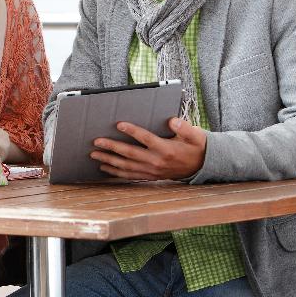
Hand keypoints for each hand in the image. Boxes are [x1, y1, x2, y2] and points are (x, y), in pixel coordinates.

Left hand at [90, 117, 206, 179]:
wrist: (201, 166)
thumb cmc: (195, 147)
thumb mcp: (195, 135)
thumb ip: (185, 128)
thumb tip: (172, 120)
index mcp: (166, 149)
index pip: (146, 139)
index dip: (132, 131)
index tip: (119, 124)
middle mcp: (157, 161)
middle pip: (130, 154)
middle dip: (112, 147)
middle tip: (96, 141)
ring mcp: (152, 171)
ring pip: (126, 166)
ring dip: (109, 160)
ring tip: (94, 154)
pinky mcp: (150, 176)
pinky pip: (130, 175)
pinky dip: (115, 172)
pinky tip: (104, 168)